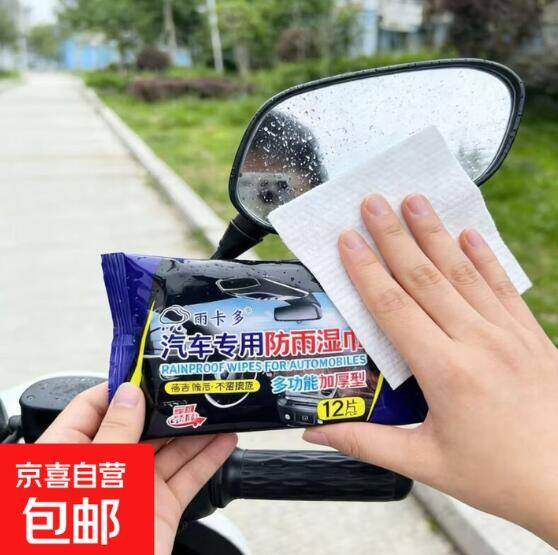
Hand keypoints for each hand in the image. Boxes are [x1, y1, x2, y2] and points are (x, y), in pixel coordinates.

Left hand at [38, 382, 236, 554]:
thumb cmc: (79, 537)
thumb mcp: (97, 476)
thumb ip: (116, 433)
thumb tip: (129, 393)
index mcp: (73, 455)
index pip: (93, 406)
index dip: (120, 386)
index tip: (147, 369)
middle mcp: (106, 468)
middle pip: (140, 425)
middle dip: (168, 406)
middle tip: (192, 383)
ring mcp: (135, 488)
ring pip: (170, 449)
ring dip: (195, 429)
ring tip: (218, 405)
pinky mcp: (160, 509)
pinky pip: (188, 477)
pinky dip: (209, 459)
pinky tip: (227, 440)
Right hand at [303, 193, 557, 546]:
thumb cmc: (499, 476)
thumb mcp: (426, 464)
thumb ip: (366, 442)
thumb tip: (315, 433)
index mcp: (445, 371)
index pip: (393, 307)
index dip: (366, 270)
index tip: (347, 240)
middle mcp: (476, 342)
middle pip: (424, 277)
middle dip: (394, 236)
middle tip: (372, 202)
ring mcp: (507, 334)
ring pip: (462, 272)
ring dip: (434, 233)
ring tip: (414, 200)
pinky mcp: (530, 335)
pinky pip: (502, 286)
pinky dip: (483, 257)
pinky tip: (469, 233)